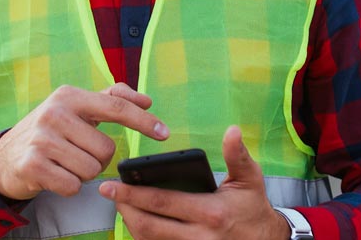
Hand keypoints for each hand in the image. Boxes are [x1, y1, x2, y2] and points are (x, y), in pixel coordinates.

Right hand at [0, 83, 170, 199]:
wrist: (5, 157)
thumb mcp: (76, 109)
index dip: (143, 121)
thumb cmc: (51, 132)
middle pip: (106, 149)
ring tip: (64, 163)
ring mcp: (41, 139)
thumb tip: (146, 100)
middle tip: (77, 153)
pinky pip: (73, 185)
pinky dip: (69, 186)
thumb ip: (110, 100)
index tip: (164, 132)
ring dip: (83, 174)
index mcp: (69, 96)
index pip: (115, 106)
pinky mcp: (32, 164)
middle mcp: (54, 112)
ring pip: (91, 170)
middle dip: (98, 159)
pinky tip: (54, 175)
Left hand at [97, 126, 290, 239]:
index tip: (112, 185)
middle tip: (107, 193)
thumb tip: (232, 131)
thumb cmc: (253, 207)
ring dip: (130, 223)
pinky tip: (137, 219)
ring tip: (121, 204)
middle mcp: (198, 236)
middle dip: (124, 208)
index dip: (133, 194)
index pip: (162, 202)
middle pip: (148, 225)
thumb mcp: (250, 179)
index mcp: (210, 212)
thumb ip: (238, 155)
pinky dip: (144, 235)